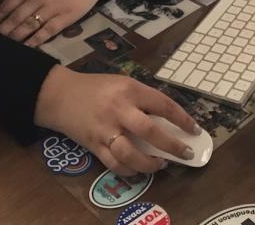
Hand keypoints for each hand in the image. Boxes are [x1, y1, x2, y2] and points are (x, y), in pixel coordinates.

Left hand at [0, 0, 99, 46]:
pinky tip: (25, 49)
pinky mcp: (63, 20)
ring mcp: (50, 10)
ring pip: (27, 27)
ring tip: (4, 46)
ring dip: (14, 38)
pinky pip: (44, 33)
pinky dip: (33, 42)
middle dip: (1, 31)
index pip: (7, 5)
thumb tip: (8, 9)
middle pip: (15, 18)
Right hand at [34, 66, 200, 175]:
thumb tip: (168, 121)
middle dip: (172, 145)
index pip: (163, 104)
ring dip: (150, 164)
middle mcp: (118, 109)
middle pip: (150, 131)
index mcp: (129, 89)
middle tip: (185, 154)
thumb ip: (141, 99)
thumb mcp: (121, 83)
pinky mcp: (94, 145)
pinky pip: (114, 164)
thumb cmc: (96, 87)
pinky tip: (138, 169)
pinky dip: (129, 170)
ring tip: (160, 164)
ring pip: (131, 154)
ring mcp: (105, 129)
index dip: (182, 119)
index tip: (195, 130)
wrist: (60, 95)